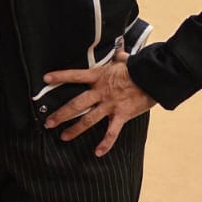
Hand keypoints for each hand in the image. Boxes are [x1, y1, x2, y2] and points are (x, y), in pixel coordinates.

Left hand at [41, 39, 156, 156]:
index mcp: (99, 76)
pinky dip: (105, 144)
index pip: (75, 75)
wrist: (155, 77)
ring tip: (63, 137)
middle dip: (61, 114)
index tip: (46, 79)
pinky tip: (98, 153)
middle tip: (48, 122)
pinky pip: (112, 132)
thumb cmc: (140, 67)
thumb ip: (118, 55)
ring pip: (88, 120)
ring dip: (75, 130)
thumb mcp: (125, 59)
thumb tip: (119, 48)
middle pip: (76, 104)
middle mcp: (101, 92)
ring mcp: (110, 105)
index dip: (60, 76)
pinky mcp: (122, 115)